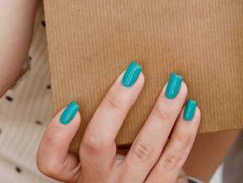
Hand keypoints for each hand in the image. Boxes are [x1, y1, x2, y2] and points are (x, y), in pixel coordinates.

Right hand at [37, 63, 200, 182]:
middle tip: (136, 74)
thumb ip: (98, 122)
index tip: (72, 106)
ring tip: (176, 85)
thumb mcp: (97, 152)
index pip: (51, 160)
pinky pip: (173, 161)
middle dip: (117, 105)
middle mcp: (99, 181)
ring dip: (162, 113)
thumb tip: (121, 71)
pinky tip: (191, 110)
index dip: (57, 134)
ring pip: (145, 150)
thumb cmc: (118, 163)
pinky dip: (185, 133)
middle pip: (98, 143)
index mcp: (76, 172)